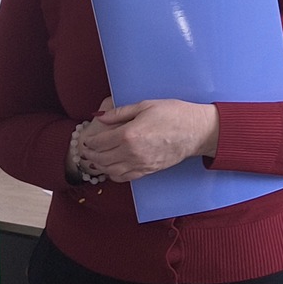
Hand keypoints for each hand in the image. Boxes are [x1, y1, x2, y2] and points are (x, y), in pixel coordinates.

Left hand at [78, 100, 220, 181]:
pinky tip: (111, 169)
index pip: (99, 142)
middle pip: (101, 158)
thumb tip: (101, 116)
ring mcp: (140, 164)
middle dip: (90, 155)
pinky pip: (124, 177)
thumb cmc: (174, 114)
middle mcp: (131, 152)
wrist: (196, 131)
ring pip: (110, 171)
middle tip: (86, 151)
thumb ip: (120, 112)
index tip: (86, 140)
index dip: (89, 142)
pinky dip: (113, 175)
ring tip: (95, 160)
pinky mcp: (148, 171)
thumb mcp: (145, 105)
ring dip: (99, 166)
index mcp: (128, 134)